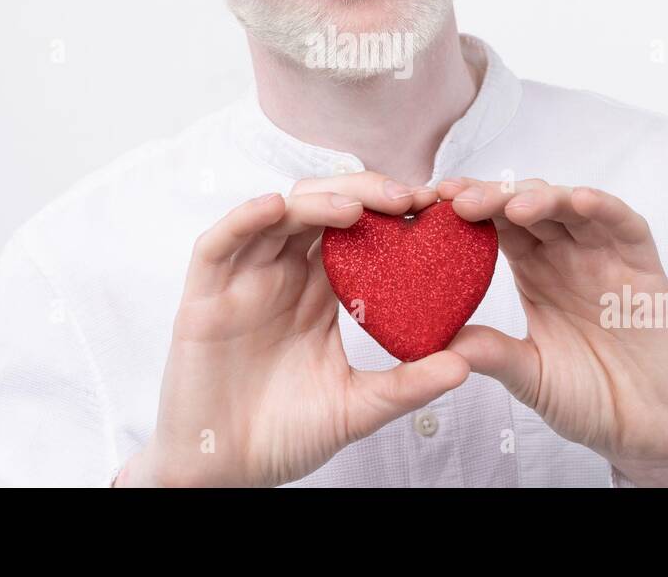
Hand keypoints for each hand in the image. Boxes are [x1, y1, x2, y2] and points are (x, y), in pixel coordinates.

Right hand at [115, 172, 469, 486]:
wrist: (225, 473)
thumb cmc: (285, 436)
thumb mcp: (357, 408)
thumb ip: (406, 385)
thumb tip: (464, 364)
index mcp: (321, 291)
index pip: (357, 231)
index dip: (391, 212)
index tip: (435, 208)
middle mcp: (283, 274)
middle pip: (320, 207)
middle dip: (363, 193)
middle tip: (407, 198)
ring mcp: (242, 281)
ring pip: (276, 215)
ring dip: (315, 201)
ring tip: (356, 207)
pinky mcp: (203, 297)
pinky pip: (218, 244)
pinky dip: (244, 218)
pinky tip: (276, 207)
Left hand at [436, 177, 667, 486]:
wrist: (647, 431)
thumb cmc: (589, 398)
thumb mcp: (530, 377)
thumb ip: (492, 354)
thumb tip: (438, 342)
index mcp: (533, 271)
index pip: (495, 226)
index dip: (465, 209)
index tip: (429, 203)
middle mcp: (566, 254)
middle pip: (526, 206)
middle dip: (492, 196)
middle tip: (457, 199)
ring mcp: (605, 255)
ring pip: (570, 206)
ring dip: (541, 197)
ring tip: (512, 205)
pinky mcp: (643, 266)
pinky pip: (624, 225)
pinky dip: (603, 208)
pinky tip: (578, 201)